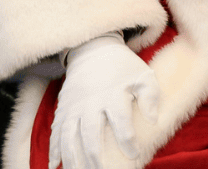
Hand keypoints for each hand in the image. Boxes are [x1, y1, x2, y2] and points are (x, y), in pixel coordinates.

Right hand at [48, 32, 159, 167]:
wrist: (94, 50)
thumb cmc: (123, 68)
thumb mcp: (143, 75)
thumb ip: (151, 96)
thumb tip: (154, 120)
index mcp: (113, 95)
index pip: (121, 121)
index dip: (127, 139)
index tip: (134, 154)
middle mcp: (91, 103)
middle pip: (91, 134)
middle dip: (95, 157)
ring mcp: (74, 107)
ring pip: (70, 137)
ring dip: (72, 158)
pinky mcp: (63, 109)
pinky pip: (56, 132)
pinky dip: (53, 149)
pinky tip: (54, 165)